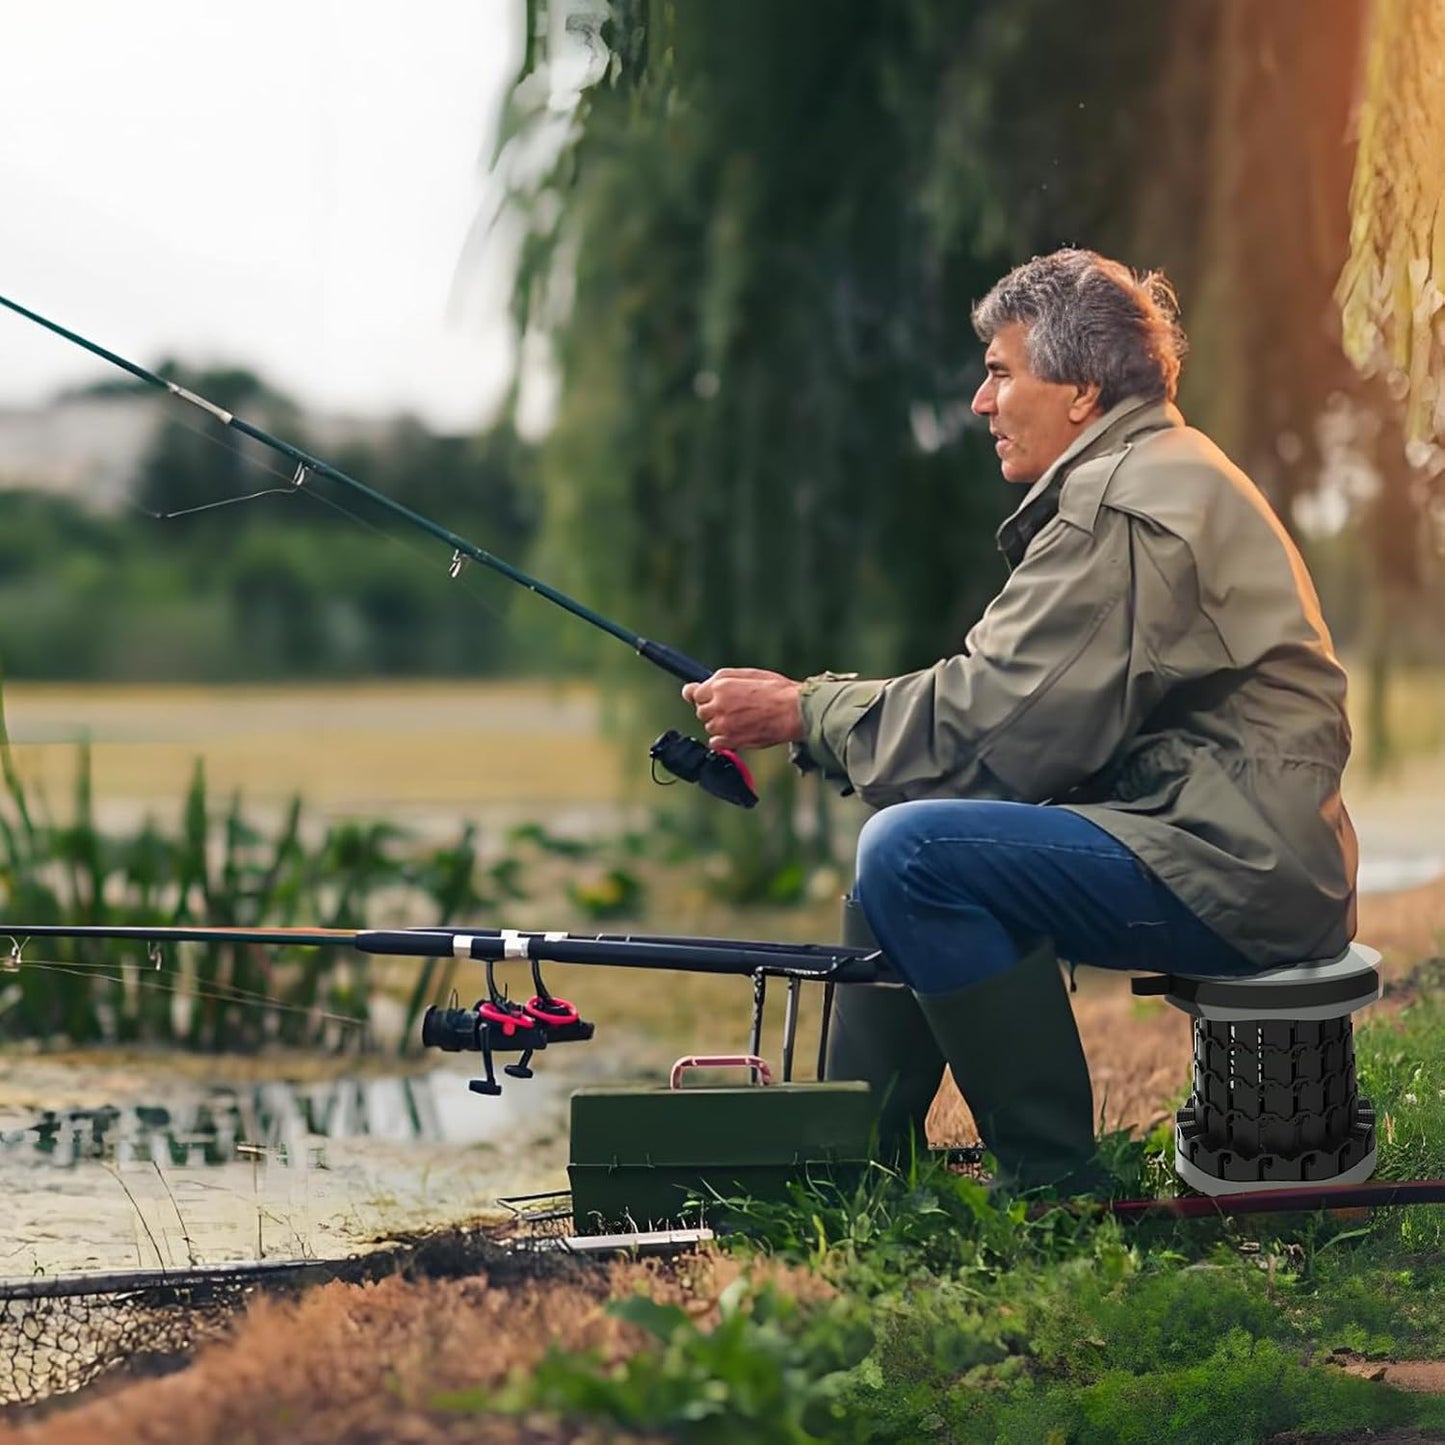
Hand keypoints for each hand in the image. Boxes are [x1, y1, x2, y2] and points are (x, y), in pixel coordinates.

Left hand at [681, 667, 804, 751]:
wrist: (794, 711)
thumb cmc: (776, 690)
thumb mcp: (747, 674)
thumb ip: (720, 679)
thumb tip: (695, 686)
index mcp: (720, 686)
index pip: (694, 693)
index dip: (702, 695)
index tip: (706, 697)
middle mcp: (718, 705)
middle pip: (701, 711)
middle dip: (713, 709)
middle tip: (734, 707)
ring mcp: (723, 725)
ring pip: (710, 726)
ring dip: (720, 724)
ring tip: (742, 718)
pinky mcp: (731, 741)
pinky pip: (715, 742)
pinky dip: (723, 739)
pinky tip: (739, 731)